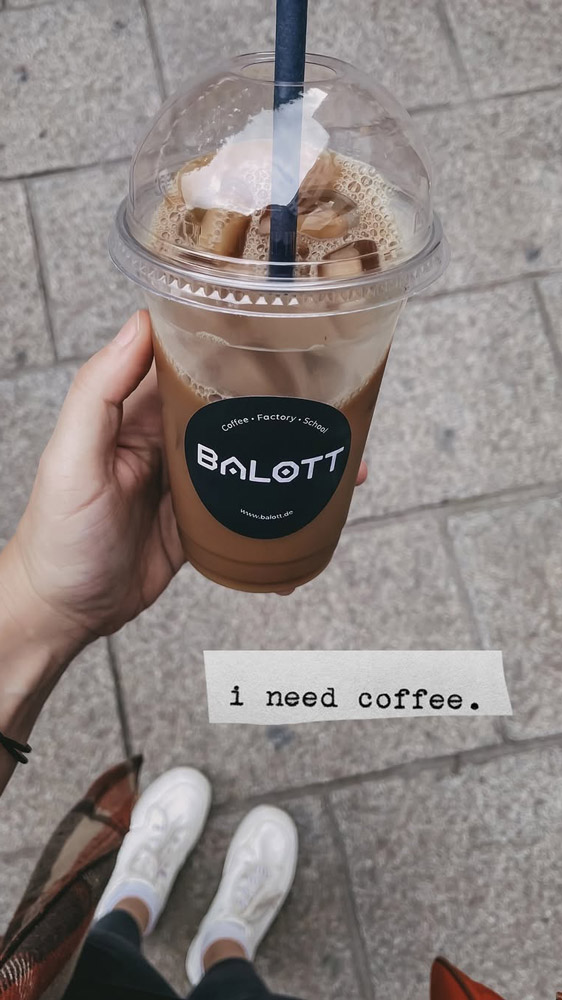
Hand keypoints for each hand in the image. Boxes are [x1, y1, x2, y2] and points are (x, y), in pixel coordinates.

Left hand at [6, 310, 368, 646]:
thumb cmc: (58, 536)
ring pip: (250, 454)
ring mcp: (190, 480)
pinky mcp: (204, 520)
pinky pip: (249, 503)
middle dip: (281, 401)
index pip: (188, 359)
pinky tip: (315, 510)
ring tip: (341, 459)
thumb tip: (141, 323)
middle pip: (232, 405)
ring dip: (292, 454)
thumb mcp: (72, 460)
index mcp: (137, 411)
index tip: (281, 330)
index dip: (231, 343)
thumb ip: (100, 392)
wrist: (65, 612)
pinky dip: (282, 504)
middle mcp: (168, 438)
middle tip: (331, 400)